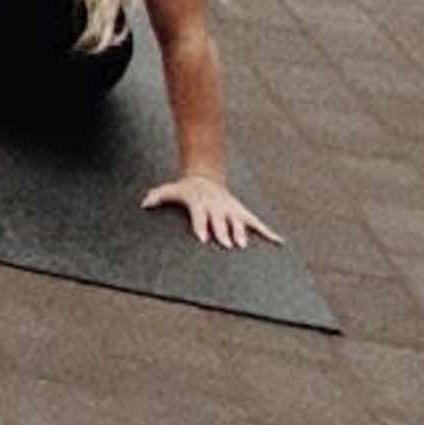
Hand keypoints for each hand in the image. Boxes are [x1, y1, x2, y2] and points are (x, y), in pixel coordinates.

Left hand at [142, 173, 280, 249]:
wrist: (205, 178)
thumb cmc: (186, 190)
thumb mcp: (171, 190)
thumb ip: (157, 196)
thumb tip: (144, 203)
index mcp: (200, 203)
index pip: (200, 216)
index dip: (201, 227)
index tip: (204, 240)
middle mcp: (217, 206)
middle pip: (221, 220)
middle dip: (223, 232)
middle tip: (227, 245)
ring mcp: (231, 209)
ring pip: (239, 221)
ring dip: (242, 232)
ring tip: (244, 246)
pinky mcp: (242, 212)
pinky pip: (257, 222)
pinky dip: (269, 232)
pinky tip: (279, 242)